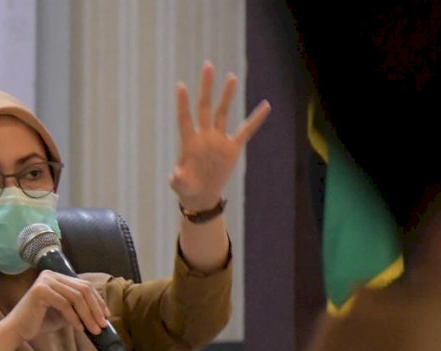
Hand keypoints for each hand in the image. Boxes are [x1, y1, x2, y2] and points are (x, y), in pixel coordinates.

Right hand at [0, 271, 110, 341]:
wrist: (18, 330)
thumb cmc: (40, 322)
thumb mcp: (64, 313)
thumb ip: (78, 308)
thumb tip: (101, 313)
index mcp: (57, 276)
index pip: (84, 285)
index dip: (98, 300)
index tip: (106, 315)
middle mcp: (51, 275)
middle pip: (83, 289)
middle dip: (95, 309)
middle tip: (103, 325)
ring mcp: (45, 281)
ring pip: (76, 297)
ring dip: (88, 315)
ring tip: (94, 330)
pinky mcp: (40, 291)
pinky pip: (64, 304)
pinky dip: (74, 318)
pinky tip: (79, 329)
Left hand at [172, 61, 271, 208]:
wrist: (202, 195)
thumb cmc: (187, 188)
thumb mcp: (181, 185)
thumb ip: (177, 179)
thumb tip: (175, 175)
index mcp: (189, 142)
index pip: (185, 118)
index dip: (183, 103)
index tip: (181, 85)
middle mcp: (204, 136)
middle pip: (205, 107)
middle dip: (206, 87)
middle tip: (208, 65)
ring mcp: (218, 140)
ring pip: (223, 113)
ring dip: (227, 95)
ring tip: (231, 77)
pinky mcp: (232, 148)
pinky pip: (246, 130)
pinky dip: (256, 119)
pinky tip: (265, 106)